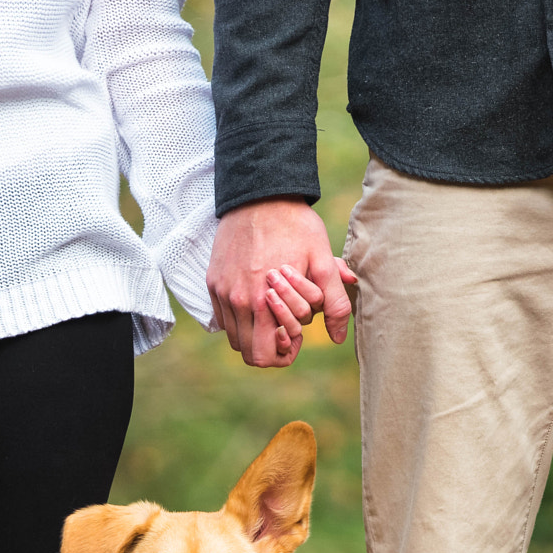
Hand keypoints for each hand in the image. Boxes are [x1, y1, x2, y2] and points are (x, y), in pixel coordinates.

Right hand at [206, 198, 356, 367]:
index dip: (284, 353)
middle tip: (286, 326)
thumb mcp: (322, 261)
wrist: (259, 194)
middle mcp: (237, 302)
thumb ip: (334, 302)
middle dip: (269, 347)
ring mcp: (222, 292)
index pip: (263, 357)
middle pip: (247, 353)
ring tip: (272, 311)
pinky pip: (223, 317)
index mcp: (263, 303)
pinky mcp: (213, 281)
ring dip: (254, 332)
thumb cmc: (295, 225)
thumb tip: (338, 337)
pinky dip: (240, 318)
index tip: (296, 334)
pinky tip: (257, 298)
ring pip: (234, 337)